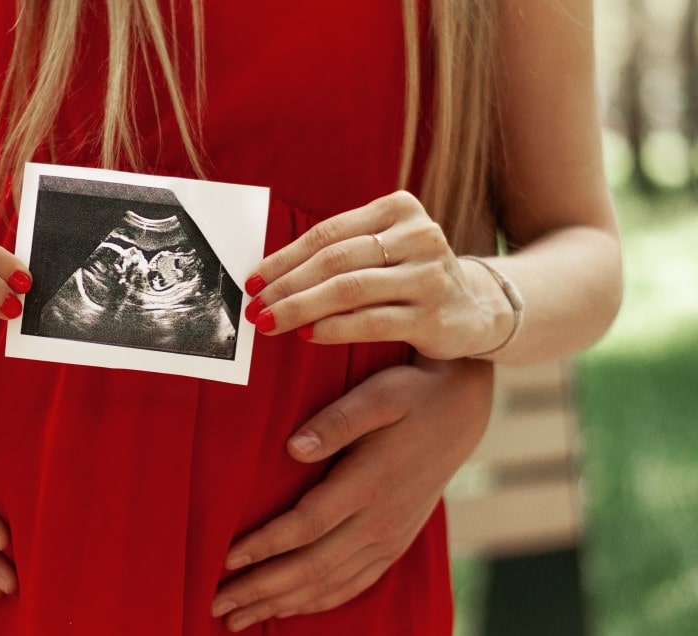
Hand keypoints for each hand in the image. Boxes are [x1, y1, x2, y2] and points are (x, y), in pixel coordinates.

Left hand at [210, 355, 492, 630]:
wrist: (460, 412)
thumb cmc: (410, 396)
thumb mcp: (376, 396)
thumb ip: (335, 422)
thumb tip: (293, 447)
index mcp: (369, 484)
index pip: (306, 526)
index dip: (264, 546)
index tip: (225, 560)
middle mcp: (380, 520)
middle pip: (311, 566)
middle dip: (261, 590)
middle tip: (216, 606)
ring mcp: (389, 537)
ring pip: (329, 584)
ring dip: (281, 604)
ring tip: (238, 619)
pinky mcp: (395, 543)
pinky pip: (353, 585)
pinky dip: (317, 602)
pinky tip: (288, 609)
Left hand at [243, 190, 510, 359]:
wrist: (476, 308)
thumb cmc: (410, 275)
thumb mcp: (383, 248)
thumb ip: (339, 251)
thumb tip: (268, 275)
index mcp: (399, 208)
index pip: (327, 233)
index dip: (283, 257)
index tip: (252, 280)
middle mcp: (419, 235)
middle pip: (335, 260)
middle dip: (286, 286)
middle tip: (254, 306)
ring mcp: (429, 275)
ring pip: (349, 290)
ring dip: (300, 308)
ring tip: (269, 322)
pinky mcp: (433, 316)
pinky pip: (372, 321)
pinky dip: (333, 328)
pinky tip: (306, 334)